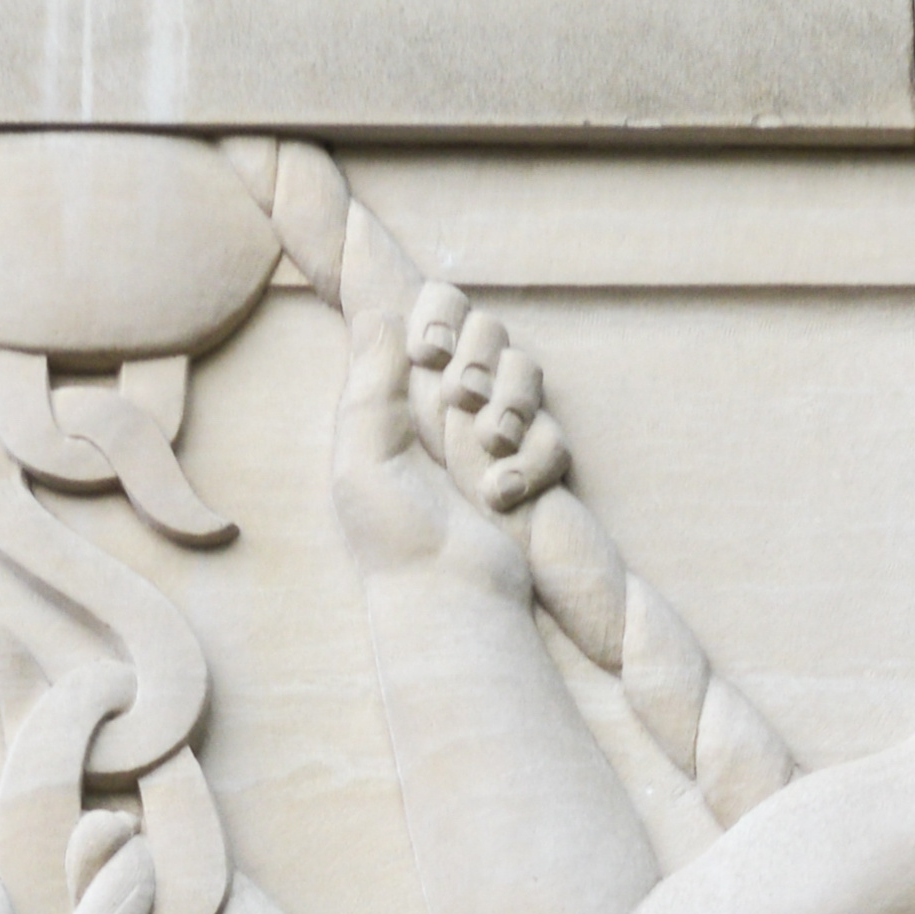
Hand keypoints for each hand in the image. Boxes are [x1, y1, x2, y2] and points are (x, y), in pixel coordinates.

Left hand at [332, 273, 554, 584]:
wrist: (451, 599)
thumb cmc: (395, 538)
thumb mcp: (362, 460)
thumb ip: (368, 384)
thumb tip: (380, 313)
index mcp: (404, 394)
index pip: (435, 315)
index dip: (439, 318)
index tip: (426, 354)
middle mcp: (450, 406)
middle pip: (489, 332)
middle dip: (479, 359)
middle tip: (458, 398)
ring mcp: (496, 434)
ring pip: (527, 373)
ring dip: (511, 403)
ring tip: (488, 448)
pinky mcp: (534, 469)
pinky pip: (552, 436)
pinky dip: (532, 462)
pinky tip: (502, 497)